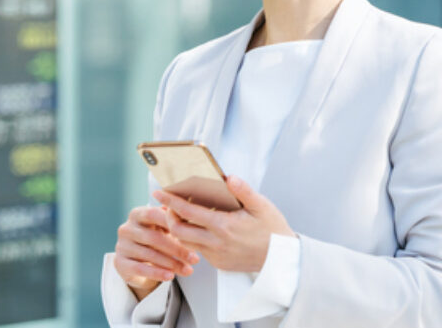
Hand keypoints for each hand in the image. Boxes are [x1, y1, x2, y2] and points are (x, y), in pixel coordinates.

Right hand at [113, 205, 199, 299]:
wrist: (137, 261)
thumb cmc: (155, 238)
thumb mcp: (163, 227)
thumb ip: (172, 219)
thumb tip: (190, 214)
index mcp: (137, 214)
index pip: (153, 214)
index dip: (171, 223)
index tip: (190, 234)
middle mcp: (126, 228)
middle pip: (153, 237)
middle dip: (176, 249)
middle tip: (194, 259)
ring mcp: (121, 246)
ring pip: (149, 255)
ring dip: (171, 263)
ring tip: (188, 270)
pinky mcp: (120, 263)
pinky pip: (140, 269)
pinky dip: (157, 273)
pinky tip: (170, 276)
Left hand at [153, 174, 294, 273]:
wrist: (282, 259)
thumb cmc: (273, 229)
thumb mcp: (262, 206)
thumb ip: (244, 191)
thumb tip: (228, 177)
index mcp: (224, 226)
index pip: (187, 212)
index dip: (170, 201)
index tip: (158, 192)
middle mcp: (216, 243)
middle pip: (178, 230)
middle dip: (168, 216)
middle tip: (167, 204)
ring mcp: (216, 255)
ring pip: (186, 242)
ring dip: (179, 228)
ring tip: (179, 214)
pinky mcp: (219, 263)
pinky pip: (198, 249)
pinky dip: (192, 238)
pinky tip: (197, 227)